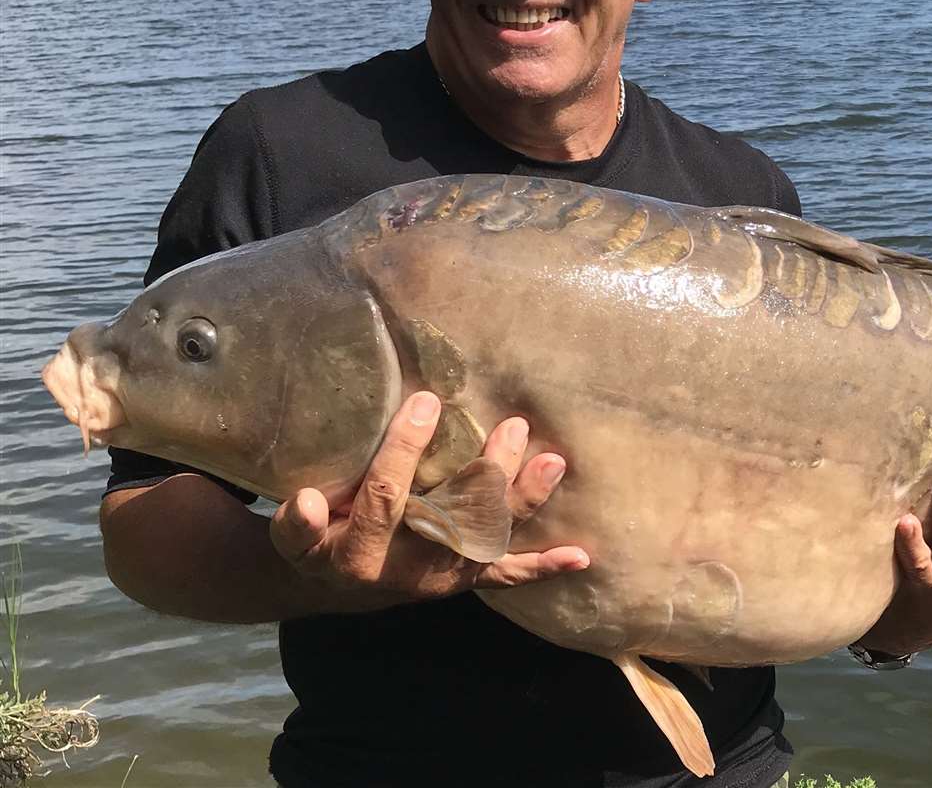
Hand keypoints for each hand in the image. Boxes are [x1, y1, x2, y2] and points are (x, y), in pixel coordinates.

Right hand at [269, 391, 588, 612]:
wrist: (335, 588)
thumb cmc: (317, 541)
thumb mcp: (293, 536)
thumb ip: (297, 524)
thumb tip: (309, 502)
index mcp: (360, 553)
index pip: (386, 496)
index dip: (405, 449)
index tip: (428, 401)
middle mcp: (407, 568)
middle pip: (451, 519)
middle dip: (486, 475)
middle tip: (512, 425)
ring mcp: (442, 576)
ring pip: (487, 538)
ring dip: (522, 503)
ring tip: (553, 463)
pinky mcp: (463, 579)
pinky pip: (505, 576)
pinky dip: (541, 567)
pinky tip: (580, 556)